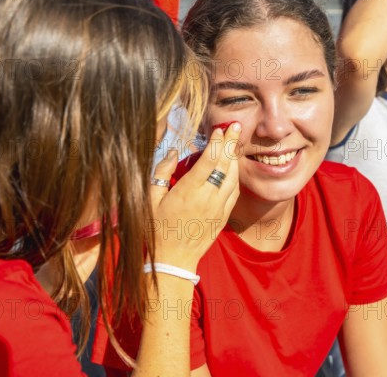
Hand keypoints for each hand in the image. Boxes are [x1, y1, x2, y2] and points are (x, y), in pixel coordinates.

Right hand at [149, 123, 240, 271]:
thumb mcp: (150, 199)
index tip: (220, 129)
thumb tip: (174, 152)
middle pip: (225, 164)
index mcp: (189, 191)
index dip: (217, 142)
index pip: (209, 160)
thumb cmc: (157, 228)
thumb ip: (161, 172)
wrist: (173, 259)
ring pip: (233, 177)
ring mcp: (218, 208)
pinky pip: (234, 191)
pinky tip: (233, 167)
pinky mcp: (223, 217)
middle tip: (236, 126)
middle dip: (231, 143)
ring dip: (235, 158)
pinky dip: (235, 176)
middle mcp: (208, 197)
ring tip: (234, 142)